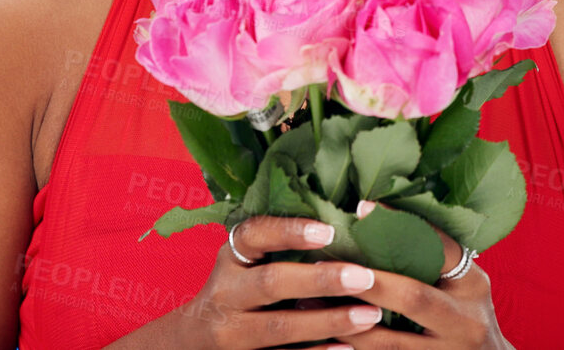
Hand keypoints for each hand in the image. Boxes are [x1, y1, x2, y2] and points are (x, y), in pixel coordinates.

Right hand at [171, 214, 389, 349]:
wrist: (193, 342)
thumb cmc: (235, 292)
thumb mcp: (243, 264)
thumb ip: (278, 248)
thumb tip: (348, 226)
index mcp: (229, 259)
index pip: (254, 235)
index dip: (290, 231)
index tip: (329, 232)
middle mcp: (225, 293)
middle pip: (271, 283)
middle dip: (321, 280)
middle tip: (364, 276)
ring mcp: (232, 332)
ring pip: (280, 327)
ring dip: (329, 321)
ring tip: (370, 314)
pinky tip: (348, 348)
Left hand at [310, 201, 512, 348]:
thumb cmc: (467, 312)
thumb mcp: (464, 281)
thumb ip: (435, 254)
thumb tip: (372, 214)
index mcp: (473, 287)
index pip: (441, 248)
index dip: (402, 227)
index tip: (361, 209)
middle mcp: (464, 322)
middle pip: (411, 295)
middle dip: (366, 280)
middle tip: (326, 265)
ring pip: (388, 342)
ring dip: (346, 322)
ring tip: (309, 304)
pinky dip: (352, 348)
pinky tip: (326, 336)